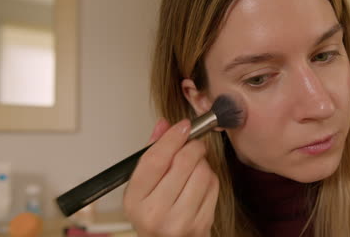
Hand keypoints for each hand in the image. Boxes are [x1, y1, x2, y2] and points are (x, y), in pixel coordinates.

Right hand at [123, 118, 218, 236]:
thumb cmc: (153, 214)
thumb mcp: (142, 186)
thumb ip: (152, 153)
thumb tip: (164, 125)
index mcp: (135, 200)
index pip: (155, 160)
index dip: (172, 137)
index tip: (183, 125)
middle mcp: (156, 213)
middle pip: (182, 162)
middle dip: (192, 146)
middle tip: (192, 144)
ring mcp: (181, 221)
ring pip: (202, 172)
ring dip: (201, 162)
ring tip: (193, 168)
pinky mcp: (202, 224)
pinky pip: (214, 186)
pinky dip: (210, 177)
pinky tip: (199, 183)